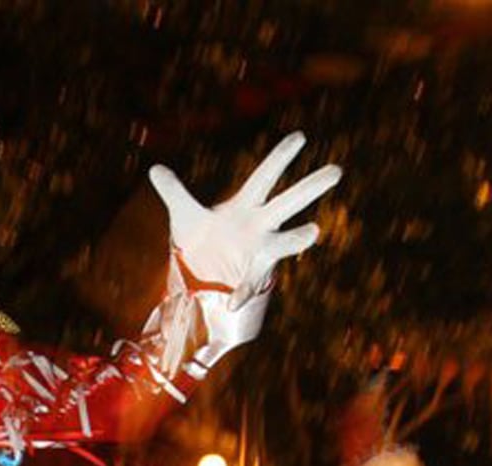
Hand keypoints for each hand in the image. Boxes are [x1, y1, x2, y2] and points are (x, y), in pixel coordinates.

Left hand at [148, 132, 340, 307]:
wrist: (202, 273)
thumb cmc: (201, 238)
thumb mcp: (184, 214)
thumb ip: (174, 192)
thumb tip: (155, 168)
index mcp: (245, 206)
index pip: (265, 177)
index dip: (280, 157)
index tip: (300, 137)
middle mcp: (260, 225)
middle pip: (288, 202)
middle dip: (311, 187)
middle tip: (336, 171)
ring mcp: (260, 251)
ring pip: (286, 242)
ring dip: (299, 237)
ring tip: (313, 231)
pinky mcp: (251, 277)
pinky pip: (249, 286)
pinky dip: (240, 294)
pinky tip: (233, 302)